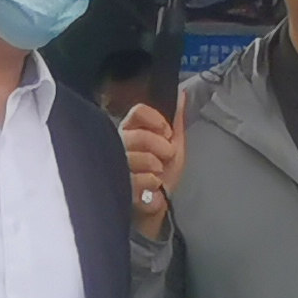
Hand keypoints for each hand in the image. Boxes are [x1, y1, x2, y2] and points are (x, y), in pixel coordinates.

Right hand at [118, 101, 181, 235]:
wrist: (160, 204)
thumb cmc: (164, 174)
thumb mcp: (174, 145)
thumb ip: (176, 120)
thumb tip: (183, 94)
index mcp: (131, 129)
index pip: (137, 112)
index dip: (155, 119)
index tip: (167, 132)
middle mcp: (118, 143)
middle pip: (137, 135)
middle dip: (159, 146)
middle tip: (167, 157)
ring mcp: (114, 164)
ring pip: (133, 157)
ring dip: (154, 166)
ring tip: (158, 174)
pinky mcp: (114, 185)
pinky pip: (133, 178)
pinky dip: (150, 183)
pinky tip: (152, 187)